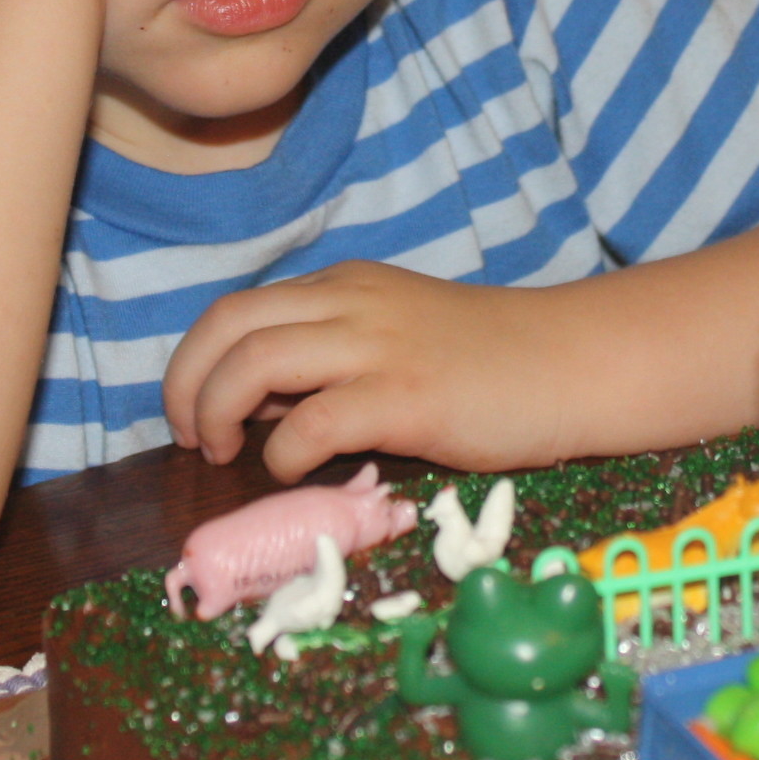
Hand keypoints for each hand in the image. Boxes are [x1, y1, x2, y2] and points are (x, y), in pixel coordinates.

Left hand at [162, 264, 580, 480]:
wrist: (571, 363)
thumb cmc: (488, 363)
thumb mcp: (395, 338)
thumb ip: (328, 361)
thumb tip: (260, 404)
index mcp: (343, 288)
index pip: (236, 310)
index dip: (194, 362)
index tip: (191, 410)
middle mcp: (350, 305)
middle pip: (228, 327)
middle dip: (187, 386)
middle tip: (192, 437)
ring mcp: (378, 348)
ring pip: (255, 363)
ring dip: (218, 413)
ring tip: (225, 454)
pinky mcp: (407, 398)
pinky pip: (313, 424)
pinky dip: (284, 454)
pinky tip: (296, 470)